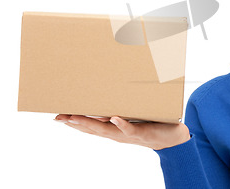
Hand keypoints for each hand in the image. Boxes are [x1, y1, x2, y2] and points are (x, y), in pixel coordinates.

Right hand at [54, 114, 190, 149]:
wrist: (173, 138)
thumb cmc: (153, 123)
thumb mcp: (135, 114)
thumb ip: (124, 105)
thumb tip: (113, 90)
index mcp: (114, 128)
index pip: (90, 126)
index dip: (73, 122)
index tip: (56, 116)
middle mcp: (117, 133)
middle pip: (92, 128)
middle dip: (74, 122)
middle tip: (57, 116)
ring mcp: (128, 134)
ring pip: (106, 129)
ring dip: (90, 123)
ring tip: (75, 117)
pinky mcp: (142, 132)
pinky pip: (130, 128)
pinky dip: (121, 123)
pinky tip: (113, 117)